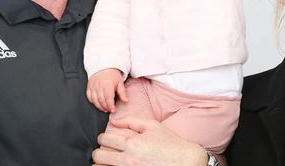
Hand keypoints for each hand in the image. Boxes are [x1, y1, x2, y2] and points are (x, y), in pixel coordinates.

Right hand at [86, 68, 127, 112]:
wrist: (104, 66)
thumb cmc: (112, 74)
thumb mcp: (120, 82)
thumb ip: (122, 92)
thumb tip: (126, 101)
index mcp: (107, 85)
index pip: (108, 99)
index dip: (111, 106)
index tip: (113, 110)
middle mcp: (99, 86)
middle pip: (101, 101)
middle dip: (106, 107)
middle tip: (110, 109)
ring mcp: (93, 86)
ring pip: (95, 100)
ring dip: (99, 106)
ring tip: (105, 108)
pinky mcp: (89, 87)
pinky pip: (89, 97)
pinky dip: (93, 101)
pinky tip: (97, 103)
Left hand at [93, 117, 207, 165]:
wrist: (185, 161)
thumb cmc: (170, 144)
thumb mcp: (153, 126)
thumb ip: (132, 122)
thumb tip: (115, 121)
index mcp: (132, 143)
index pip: (104, 139)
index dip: (103, 138)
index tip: (107, 140)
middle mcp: (129, 159)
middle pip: (99, 155)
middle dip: (99, 152)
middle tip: (105, 151)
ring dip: (102, 164)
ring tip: (109, 161)